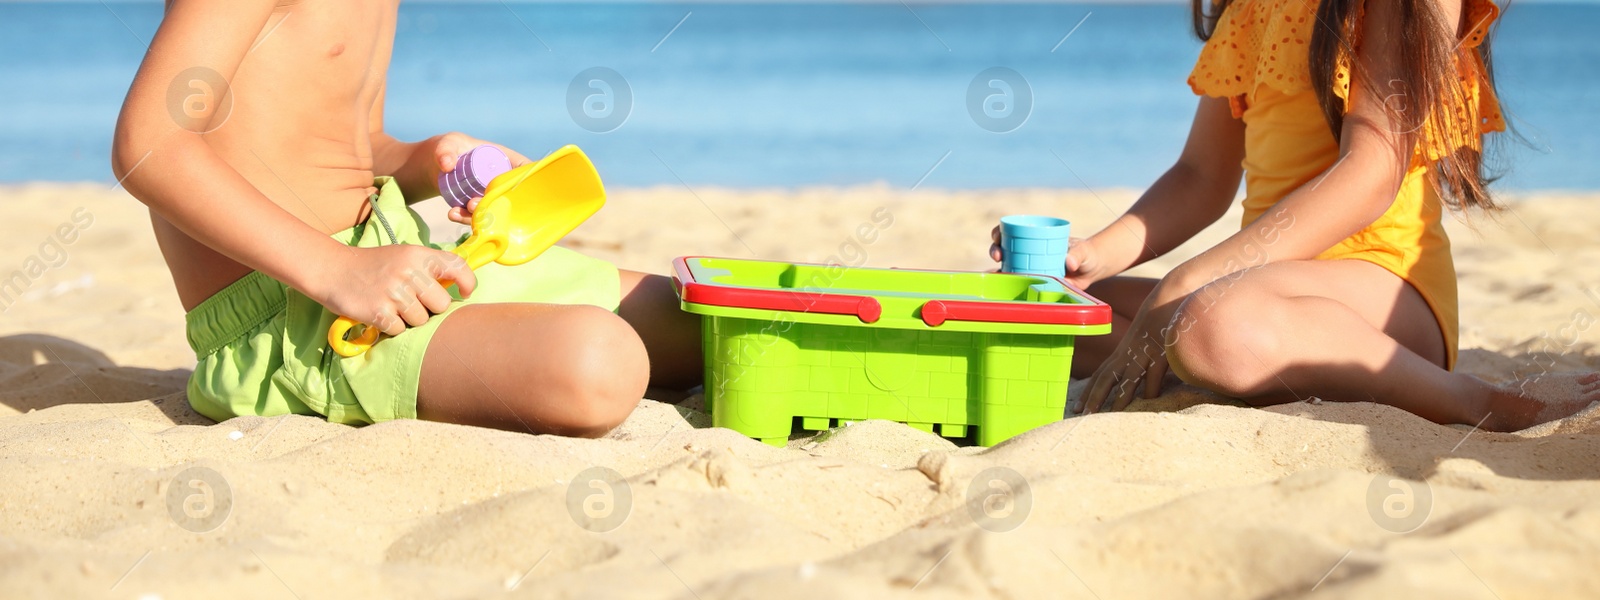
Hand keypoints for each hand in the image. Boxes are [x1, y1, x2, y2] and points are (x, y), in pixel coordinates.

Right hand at [311, 245, 477, 336]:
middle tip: (412, 303)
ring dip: (409, 319)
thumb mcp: (404, 256)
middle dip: (430, 309)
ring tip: (393, 306)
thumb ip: (429, 269)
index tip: (464, 293)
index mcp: (419, 255)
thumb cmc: (373, 266)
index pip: (458, 267)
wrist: (332, 270)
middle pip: (442, 305)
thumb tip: (458, 291)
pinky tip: (380, 314)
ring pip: (422, 320)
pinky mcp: (379, 312)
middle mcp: (409, 272)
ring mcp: (394, 292)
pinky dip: (392, 327)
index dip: (467, 283)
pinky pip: (400, 330)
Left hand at [432, 132, 532, 225]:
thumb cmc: (449, 148)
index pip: (525, 169)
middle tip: (473, 204)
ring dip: (481, 215)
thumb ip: (445, 151)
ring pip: (494, 209)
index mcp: (506, 160)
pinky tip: (452, 214)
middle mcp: (503, 179)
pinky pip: (479, 216)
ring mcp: (492, 195)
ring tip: (459, 211)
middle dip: (497, 205)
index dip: (528, 181)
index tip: (517, 191)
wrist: (436, 165)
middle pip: (510, 195)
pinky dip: (466, 218)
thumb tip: (447, 164)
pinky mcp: (480, 206)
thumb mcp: (447, 144)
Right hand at [990, 227, 1105, 288]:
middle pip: (1004, 248)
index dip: (999, 233)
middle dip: (995, 250)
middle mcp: (1027, 251)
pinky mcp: (1032, 282)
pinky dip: (1008, 287)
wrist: (1092, 269)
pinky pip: (1017, 283)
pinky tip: (1001, 290)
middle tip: (998, 256)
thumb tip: (1069, 262)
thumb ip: (1077, 255)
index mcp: (1034, 237)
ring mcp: (1028, 266)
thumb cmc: (1086, 254)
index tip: (998, 237)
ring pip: (1006, 266)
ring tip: (995, 275)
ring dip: (997, 270)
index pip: (1010, 231)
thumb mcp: (1083, 251)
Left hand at [1072, 282, 1186, 413]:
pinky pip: (1155, 373)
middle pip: (1106, 377)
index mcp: (1123, 351)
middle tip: (1081, 415)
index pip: (1100, 374)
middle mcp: (1129, 352)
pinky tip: (1149, 402)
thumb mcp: (1143, 338)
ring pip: (1129, 377)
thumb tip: (1133, 377)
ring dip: (1119, 397)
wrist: (1172, 295)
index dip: (1088, 391)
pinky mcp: (1163, 350)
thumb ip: (1136, 356)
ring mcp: (1145, 351)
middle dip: (1093, 397)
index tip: (1076, 408)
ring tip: (1111, 415)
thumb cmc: (1158, 319)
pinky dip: (1152, 388)